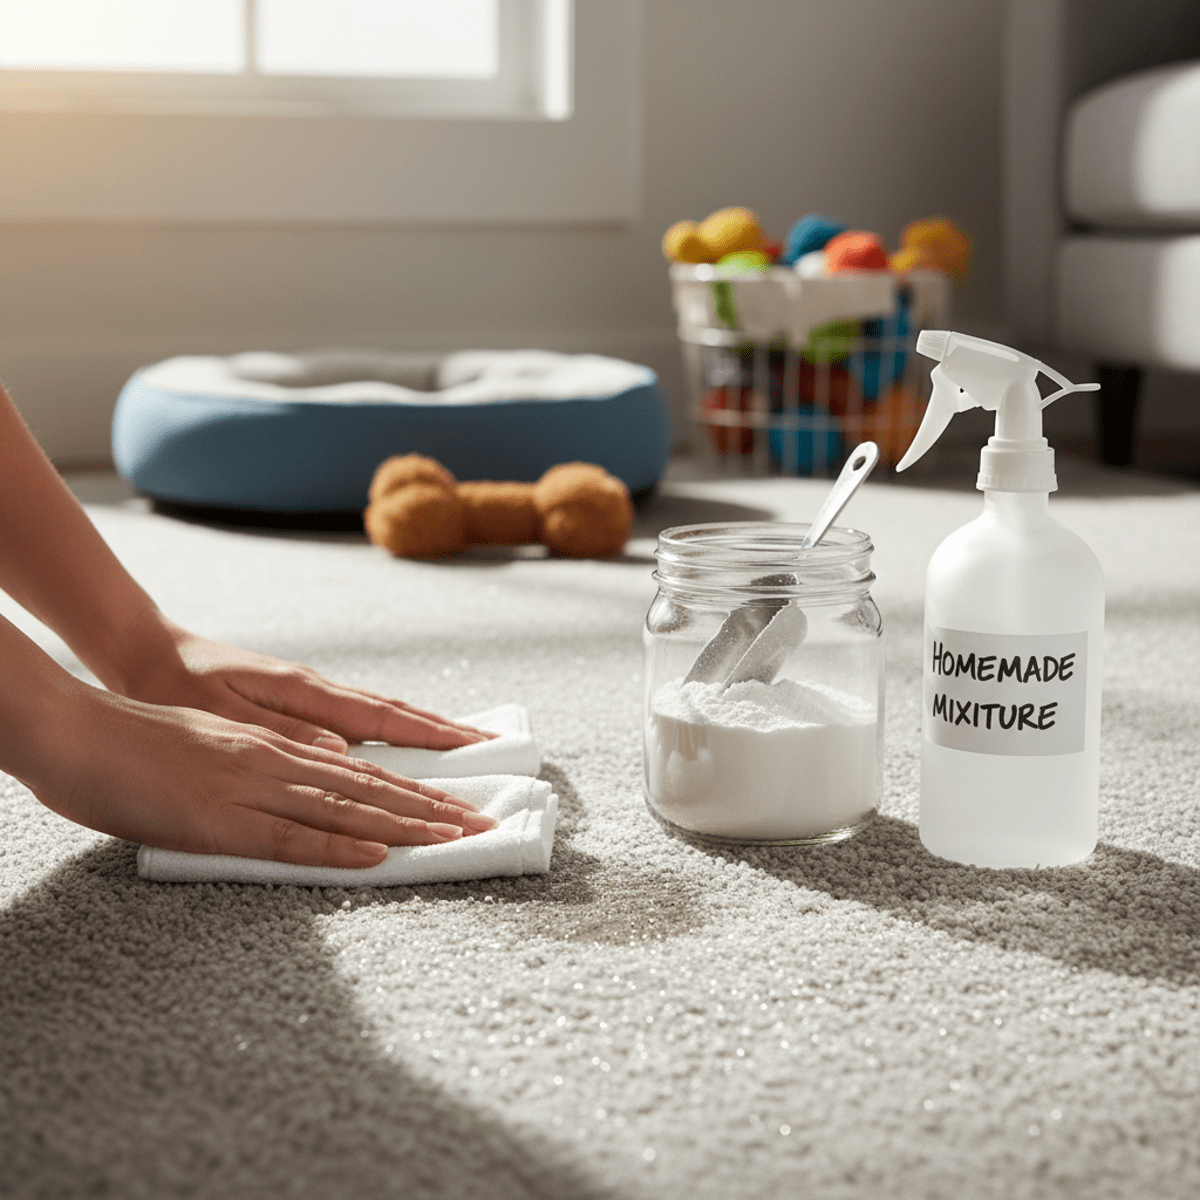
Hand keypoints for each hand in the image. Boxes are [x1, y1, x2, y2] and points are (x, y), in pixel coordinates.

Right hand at [30, 684, 496, 866]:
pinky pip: (289, 836)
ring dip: (406, 823)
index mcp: (276, 745)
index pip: (361, 769)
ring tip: (457, 835)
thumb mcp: (217, 747)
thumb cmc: (140, 743)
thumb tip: (319, 774)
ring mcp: (251, 786)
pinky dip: (338, 845)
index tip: (460, 803)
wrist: (78, 729)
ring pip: (345, 807)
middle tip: (484, 824)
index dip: (414, 787)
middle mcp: (276, 759)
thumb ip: (268, 762)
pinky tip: (377, 854)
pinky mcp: (219, 818)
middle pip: (370, 786)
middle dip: (432, 808)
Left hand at [114, 615, 493, 753]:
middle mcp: (318, 690)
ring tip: (467, 746)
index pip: (385, 719)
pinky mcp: (300, 700)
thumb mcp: (219, 713)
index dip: (434, 736)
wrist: (144, 647)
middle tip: (495, 751)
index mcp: (305, 693)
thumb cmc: (177, 682)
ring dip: (428, 731)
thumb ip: (281, 733)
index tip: (477, 749)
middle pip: (397, 714)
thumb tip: (342, 753)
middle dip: (447, 735)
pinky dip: (396, 729)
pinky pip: (363, 718)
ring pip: (384, 714)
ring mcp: (312, 693)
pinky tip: (407, 740)